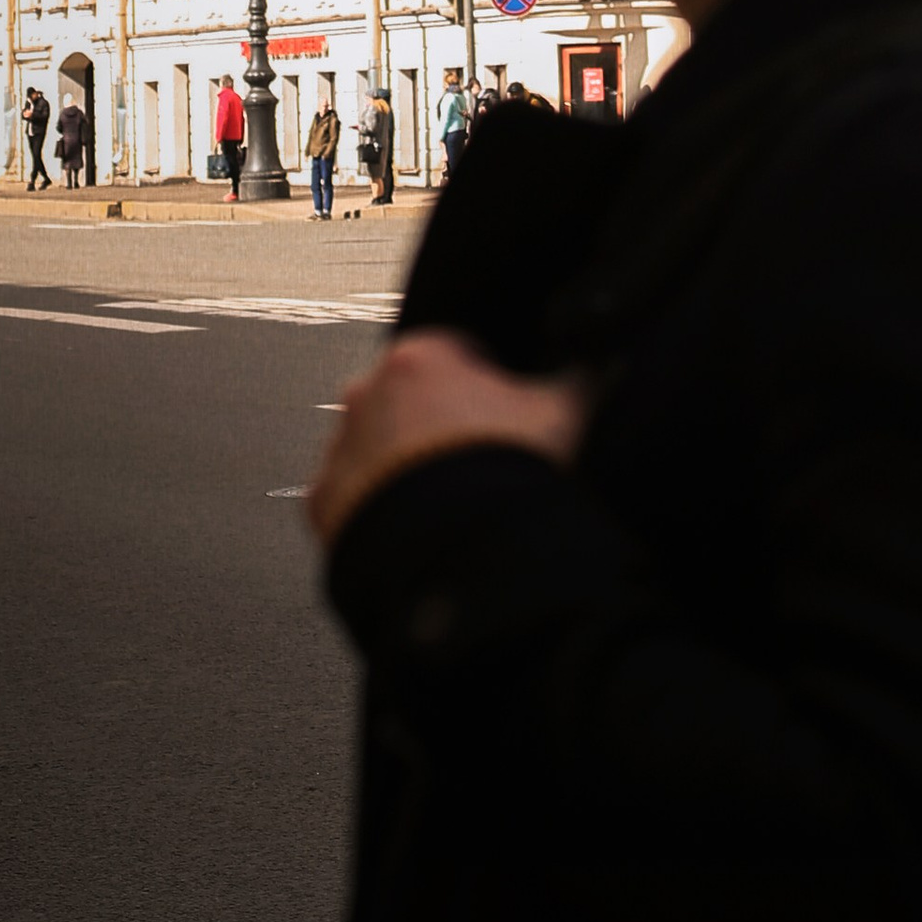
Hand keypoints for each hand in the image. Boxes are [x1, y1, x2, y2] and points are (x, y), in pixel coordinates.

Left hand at [307, 328, 586, 548]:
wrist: (459, 567)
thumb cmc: (508, 480)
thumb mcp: (566, 416)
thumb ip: (578, 378)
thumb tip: (597, 364)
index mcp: (421, 358)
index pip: (456, 354)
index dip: (489, 386)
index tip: (505, 419)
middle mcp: (367, 396)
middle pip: (411, 402)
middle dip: (441, 428)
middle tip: (479, 467)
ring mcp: (341, 452)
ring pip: (377, 450)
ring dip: (405, 470)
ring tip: (450, 509)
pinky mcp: (324, 510)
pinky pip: (354, 502)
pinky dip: (380, 515)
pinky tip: (419, 533)